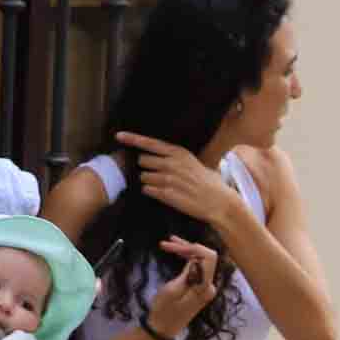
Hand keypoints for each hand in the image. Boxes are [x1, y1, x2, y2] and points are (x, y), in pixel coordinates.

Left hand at [118, 133, 246, 233]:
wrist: (219, 203)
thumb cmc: (208, 183)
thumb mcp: (194, 163)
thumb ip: (176, 158)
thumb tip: (157, 156)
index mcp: (178, 153)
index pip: (150, 143)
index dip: (132, 139)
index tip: (119, 136)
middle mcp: (171, 164)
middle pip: (142, 161)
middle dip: (146, 167)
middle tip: (157, 174)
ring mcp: (168, 179)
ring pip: (143, 177)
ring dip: (148, 181)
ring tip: (163, 186)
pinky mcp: (167, 194)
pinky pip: (147, 190)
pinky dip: (151, 191)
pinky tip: (163, 194)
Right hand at [143, 239, 222, 339]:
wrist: (162, 328)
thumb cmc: (164, 310)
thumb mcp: (172, 290)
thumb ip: (187, 273)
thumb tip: (196, 259)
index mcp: (205, 286)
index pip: (209, 257)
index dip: (192, 247)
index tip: (172, 246)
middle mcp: (209, 286)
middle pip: (204, 257)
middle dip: (186, 247)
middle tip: (166, 243)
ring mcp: (205, 286)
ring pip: (200, 261)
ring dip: (185, 250)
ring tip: (167, 244)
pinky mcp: (199, 287)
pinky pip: (196, 268)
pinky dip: (186, 258)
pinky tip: (175, 252)